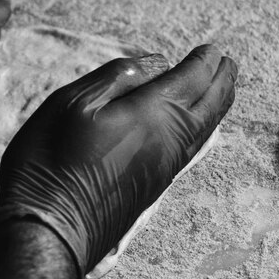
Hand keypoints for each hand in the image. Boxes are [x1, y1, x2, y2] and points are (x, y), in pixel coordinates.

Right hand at [0, 46, 236, 277]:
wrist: (51, 229)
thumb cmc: (51, 163)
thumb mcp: (72, 104)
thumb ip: (116, 77)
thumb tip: (156, 64)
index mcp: (151, 114)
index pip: (191, 79)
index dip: (204, 60)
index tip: (211, 49)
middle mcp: (169, 140)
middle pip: (211, 105)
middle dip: (222, 80)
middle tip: (227, 63)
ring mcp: (165, 167)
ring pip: (206, 129)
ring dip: (218, 104)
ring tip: (220, 88)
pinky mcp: (154, 186)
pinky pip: (193, 148)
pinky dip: (204, 127)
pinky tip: (195, 125)